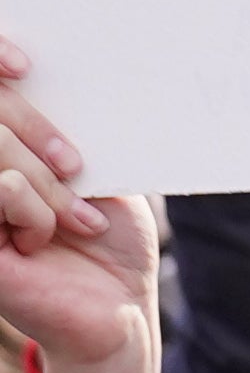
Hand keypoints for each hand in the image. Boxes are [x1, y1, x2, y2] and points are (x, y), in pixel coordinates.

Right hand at [0, 33, 148, 372]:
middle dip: (41, 139)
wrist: (115, 308)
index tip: (25, 64)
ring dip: (49, 185)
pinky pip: (4, 190)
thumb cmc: (110, 238)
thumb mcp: (101, 174)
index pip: (0, 99)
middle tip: (78, 171)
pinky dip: (37, 212)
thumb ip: (74, 131)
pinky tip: (44, 242)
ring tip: (77, 220)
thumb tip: (53, 75)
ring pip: (2, 156)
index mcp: (8, 154)